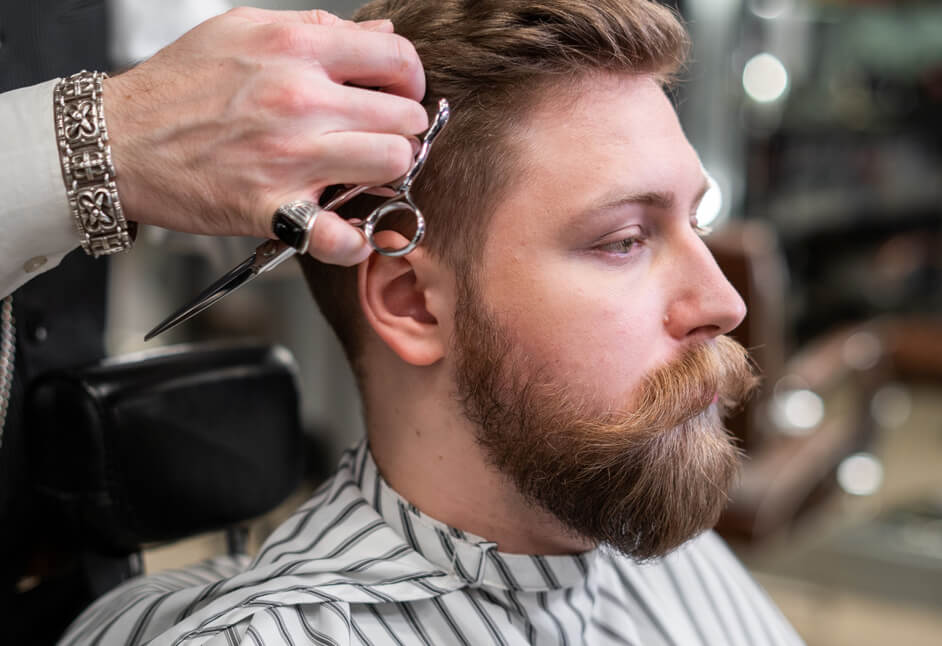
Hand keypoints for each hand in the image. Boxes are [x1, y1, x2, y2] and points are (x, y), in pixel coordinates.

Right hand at [103, 7, 428, 265]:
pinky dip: (353, 241)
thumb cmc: (179, 86)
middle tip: (380, 137)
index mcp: (296, 48)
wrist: (119, 140)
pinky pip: (340, 236)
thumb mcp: (242, 30)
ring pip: (392, 165)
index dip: (409, 78)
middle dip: (401, 129)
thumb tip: (378, 32)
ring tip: (364, 175)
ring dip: (386, 175)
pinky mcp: (273, 208)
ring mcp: (290, 157)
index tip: (399, 93)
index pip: (397, 57)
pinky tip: (349, 232)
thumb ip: (317, 29)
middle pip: (405, 117)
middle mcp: (300, 99)